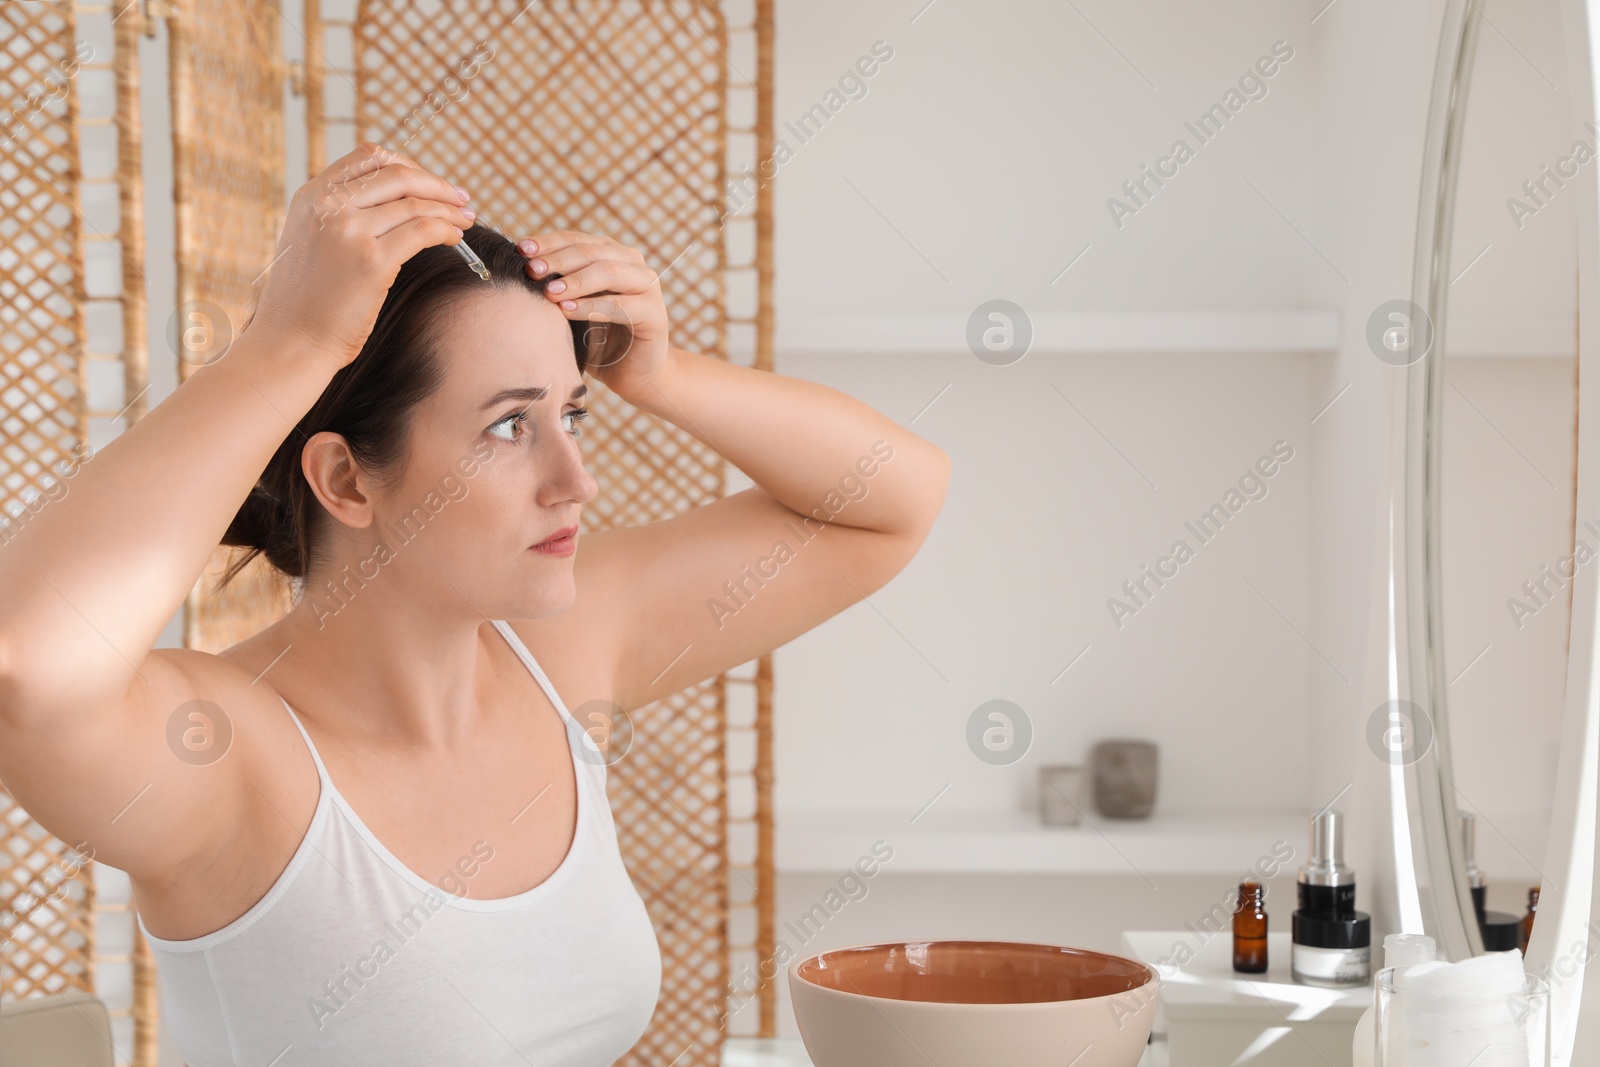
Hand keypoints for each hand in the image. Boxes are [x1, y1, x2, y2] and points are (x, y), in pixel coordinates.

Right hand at [247, 142, 477, 368]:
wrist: (291, 342)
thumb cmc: (306, 301)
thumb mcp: (311, 240)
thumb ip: (339, 215)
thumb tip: (392, 202)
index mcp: (311, 196)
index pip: (369, 157)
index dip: (409, 166)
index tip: (431, 182)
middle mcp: (328, 206)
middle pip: (398, 175)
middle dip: (437, 185)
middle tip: (461, 199)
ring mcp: (350, 232)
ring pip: (415, 203)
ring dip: (449, 210)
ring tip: (466, 220)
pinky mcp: (373, 262)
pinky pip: (423, 231)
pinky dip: (446, 230)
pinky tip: (455, 239)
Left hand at [515, 231, 670, 400]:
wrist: (633, 374)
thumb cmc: (598, 339)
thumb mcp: (573, 307)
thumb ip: (558, 286)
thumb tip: (521, 268)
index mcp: (612, 254)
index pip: (577, 240)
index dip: (549, 242)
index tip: (521, 249)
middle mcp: (633, 265)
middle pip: (592, 252)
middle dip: (559, 260)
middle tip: (532, 270)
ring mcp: (648, 287)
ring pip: (609, 272)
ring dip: (576, 281)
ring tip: (549, 291)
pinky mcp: (655, 314)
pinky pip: (620, 306)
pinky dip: (592, 307)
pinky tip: (567, 311)